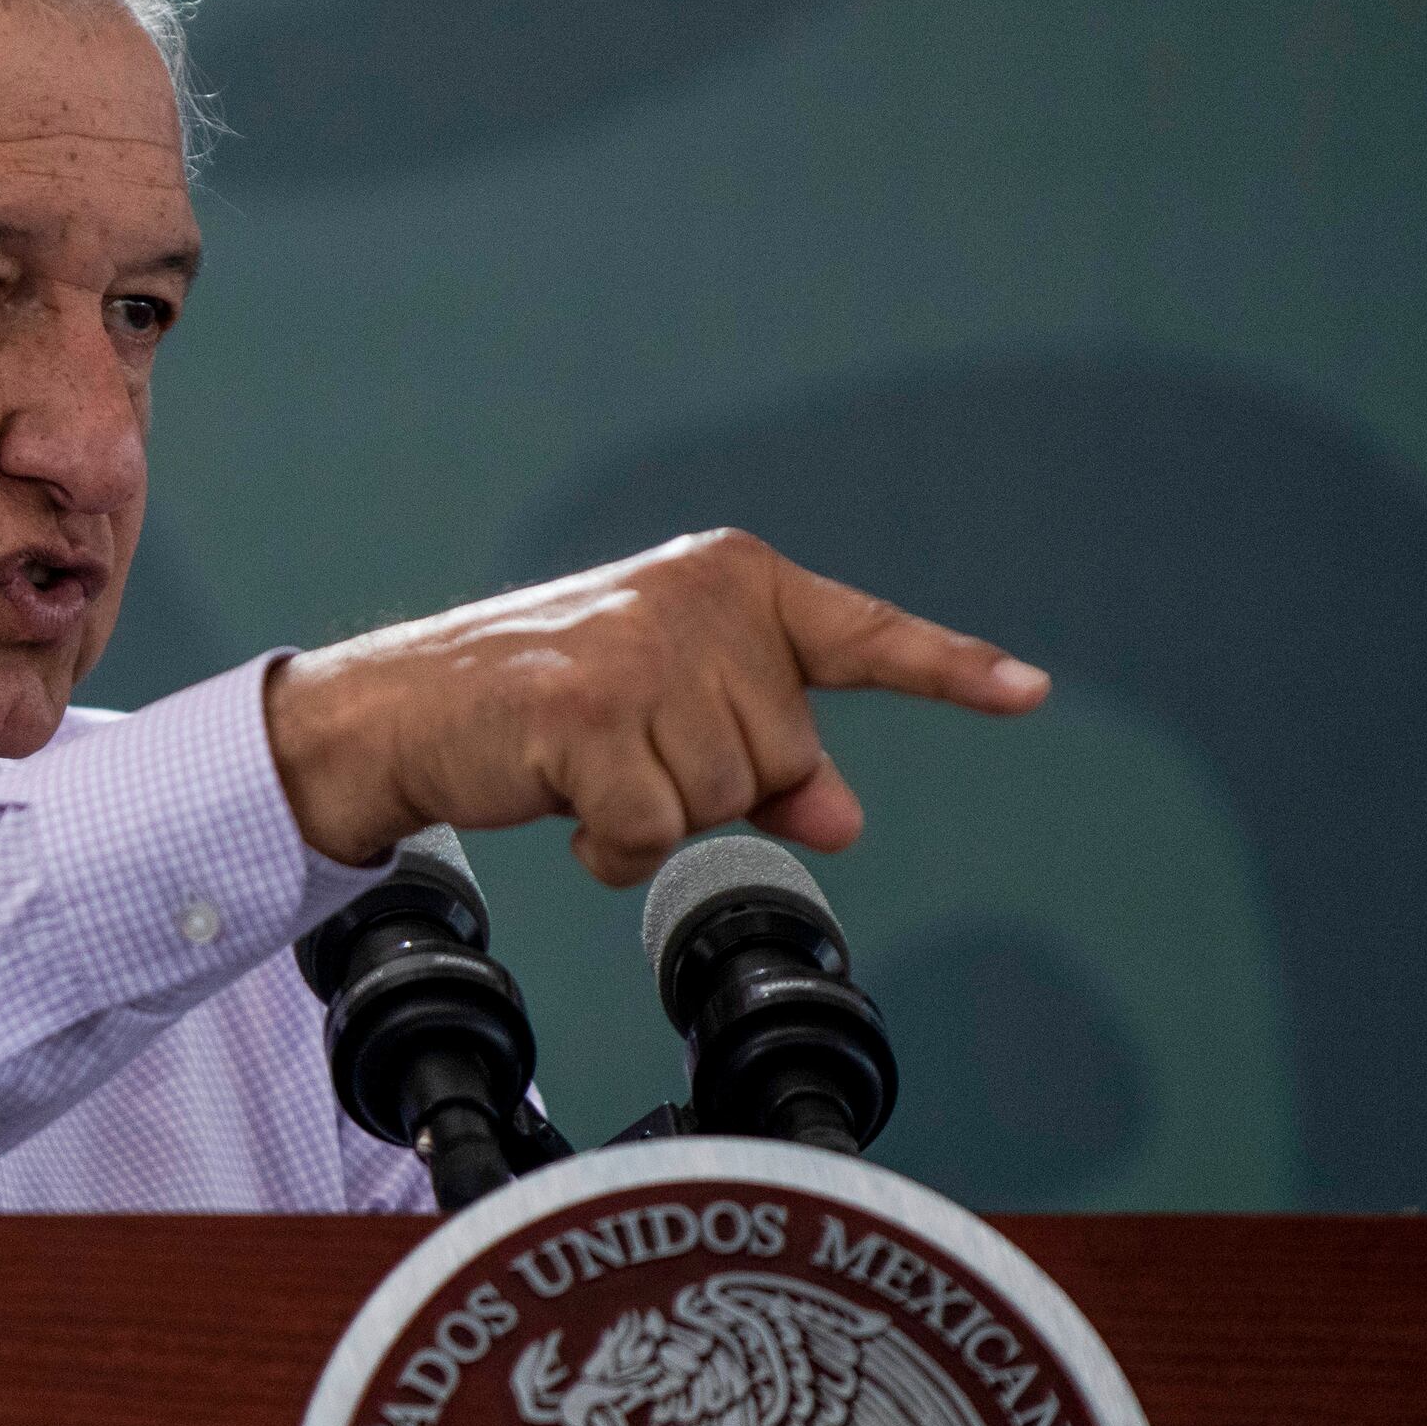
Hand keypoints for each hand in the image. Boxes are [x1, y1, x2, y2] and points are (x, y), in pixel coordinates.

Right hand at [261, 530, 1048, 882]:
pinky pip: (653, 827)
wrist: (399, 711)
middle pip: (782, 753)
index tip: (1027, 692)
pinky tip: (568, 804)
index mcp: (727, 579)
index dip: (948, 669)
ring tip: (589, 771)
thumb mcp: (664, 720)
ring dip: (655, 816)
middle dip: (710, 784)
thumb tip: (839, 813)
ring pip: (722, 797)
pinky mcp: (590, 709)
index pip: (857, 635)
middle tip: (626, 754)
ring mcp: (643, 649)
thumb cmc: (539, 709)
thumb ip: (763, 757)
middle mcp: (696, 597)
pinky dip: (613, 846)